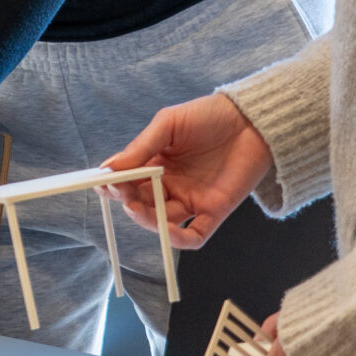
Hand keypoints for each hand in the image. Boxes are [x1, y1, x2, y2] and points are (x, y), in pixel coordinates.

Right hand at [102, 91, 273, 250]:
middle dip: (127, 202)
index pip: (129, 182)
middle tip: (121, 193)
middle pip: (142, 204)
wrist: (252, 119)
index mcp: (156, 164)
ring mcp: (192, 199)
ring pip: (163, 221)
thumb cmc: (208, 116)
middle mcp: (171, 185)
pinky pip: (195, 235)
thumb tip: (109, 167)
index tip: (103, 183)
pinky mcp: (215, 211)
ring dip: (148, 220)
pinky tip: (170, 232)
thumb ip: (141, 147)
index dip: (114, 186)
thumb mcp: (168, 124)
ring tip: (137, 208)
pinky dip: (181, 240)